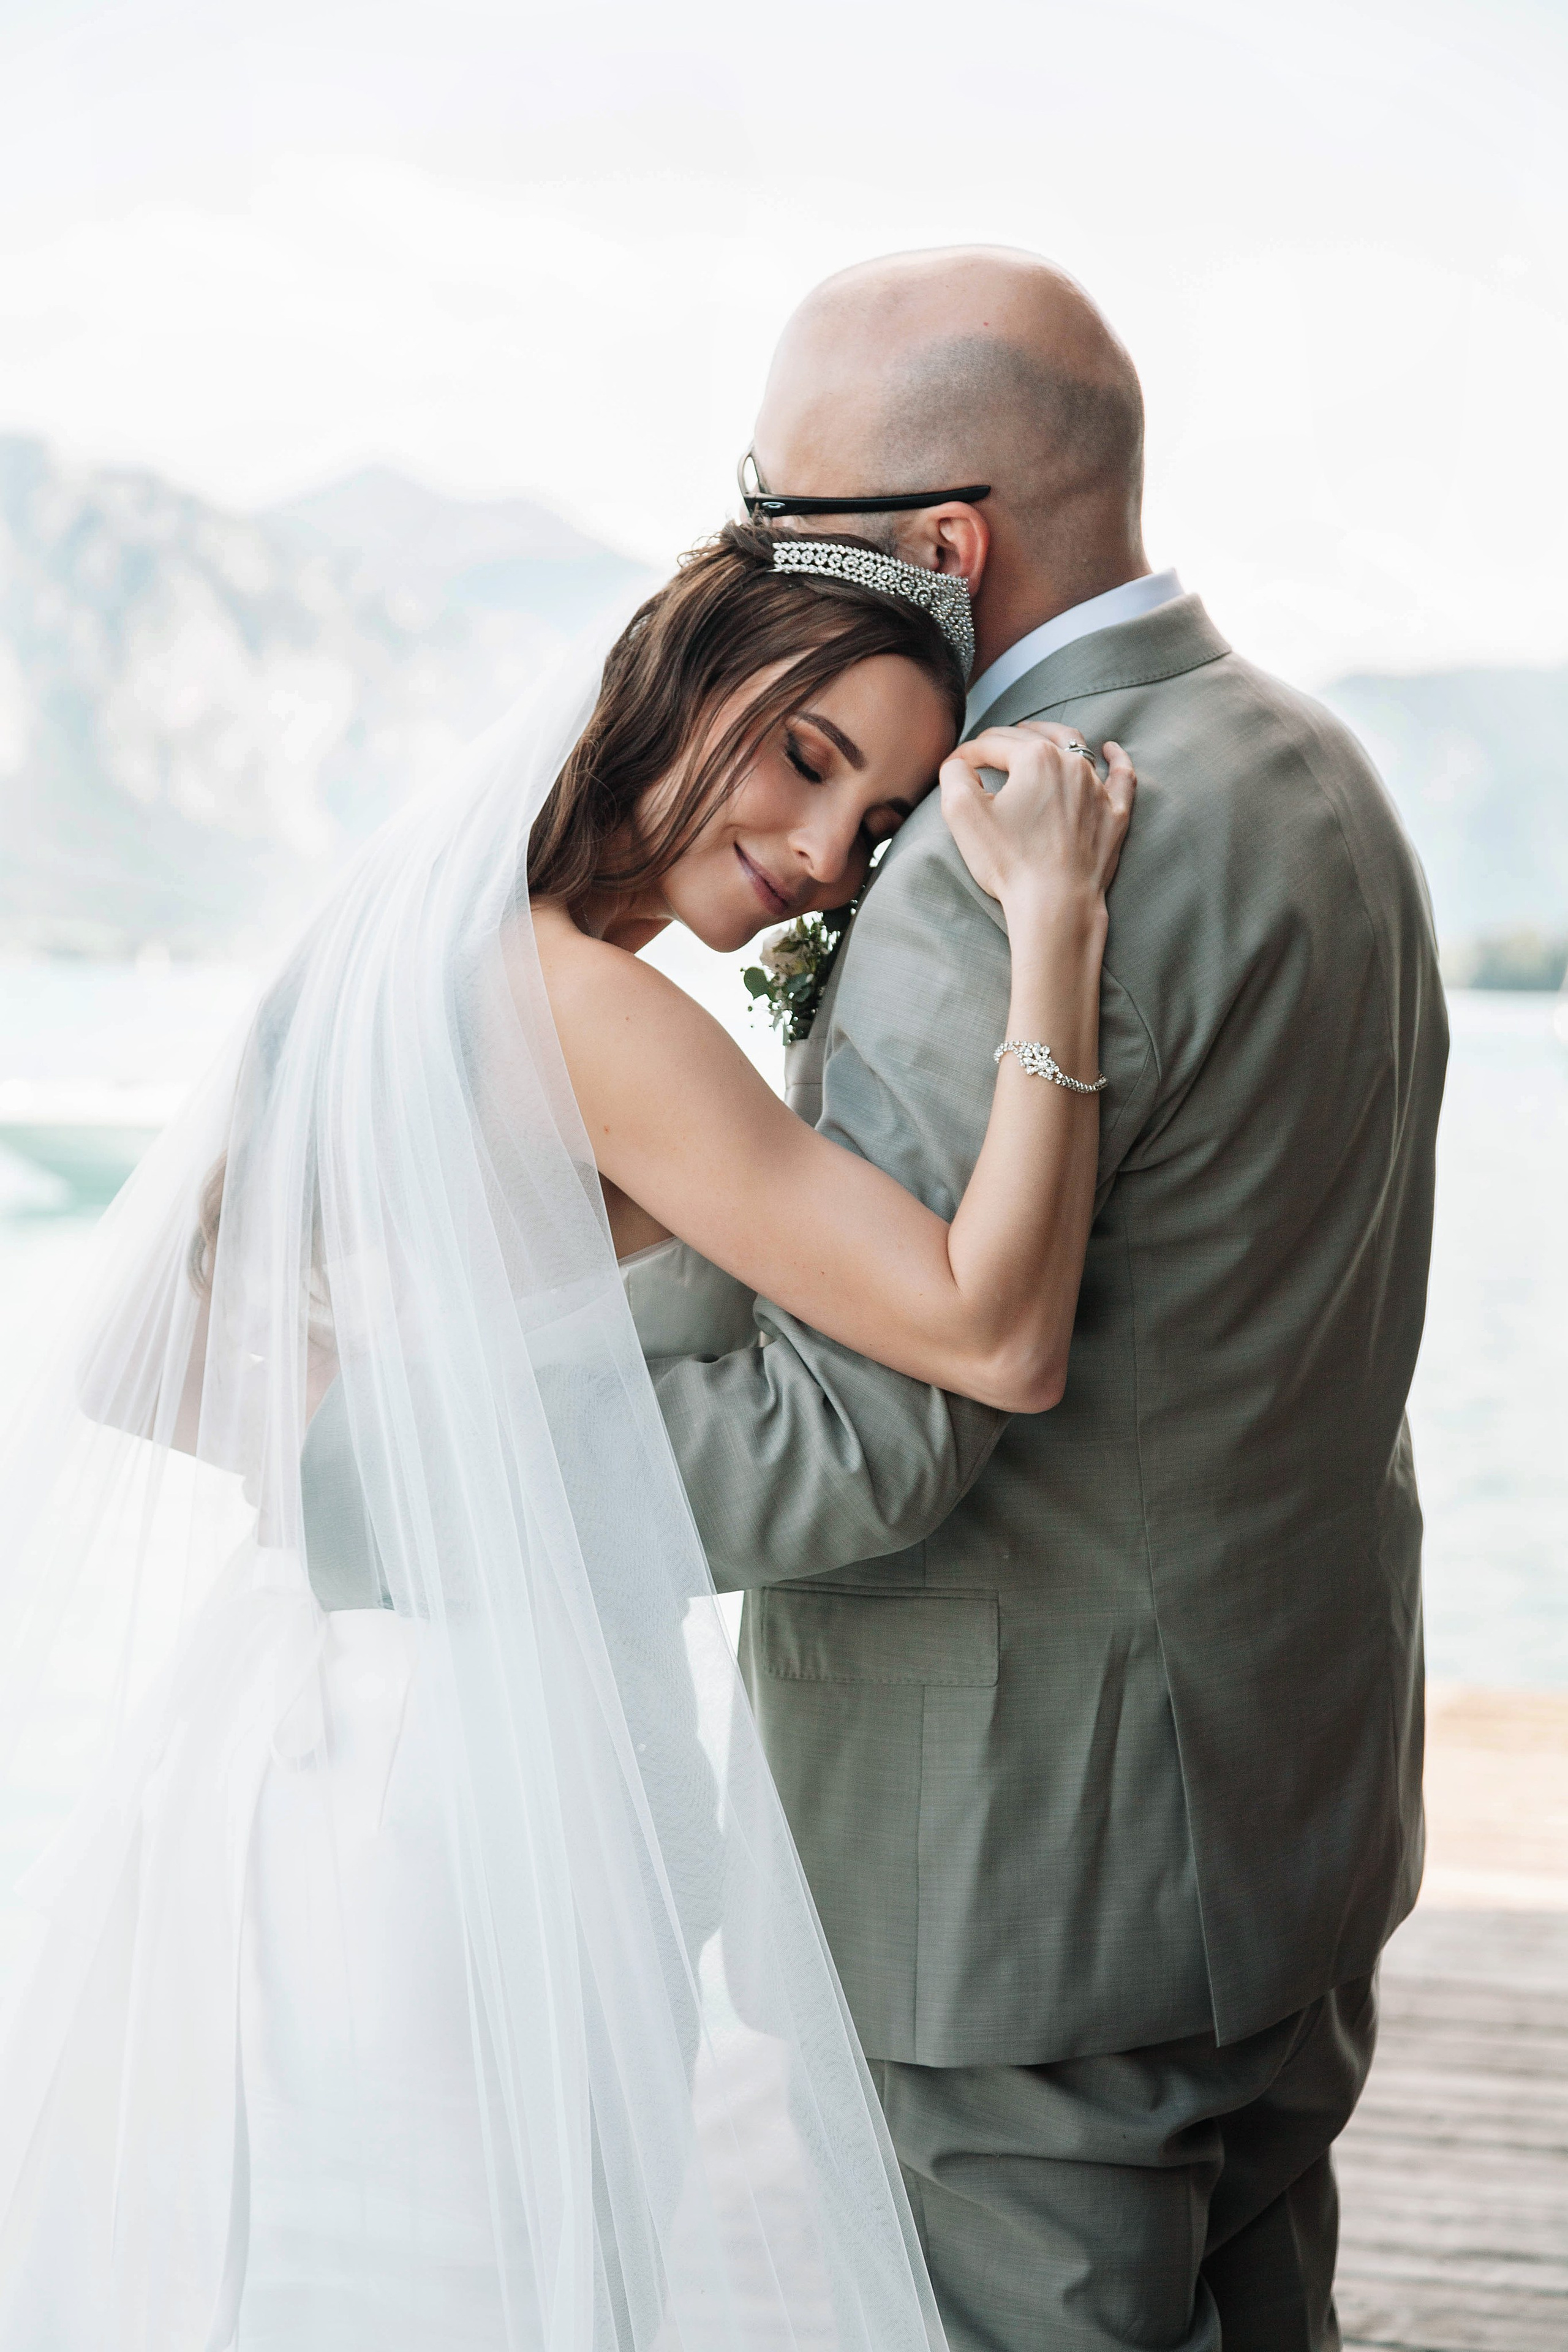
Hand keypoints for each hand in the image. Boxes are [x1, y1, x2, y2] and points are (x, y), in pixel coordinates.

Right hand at [939, 722, 1136, 910]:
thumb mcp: (961, 813)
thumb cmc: (1010, 861)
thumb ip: (954, 774)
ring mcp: (1097, 788)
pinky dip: (1116, 760)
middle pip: (1031, 740)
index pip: (992, 745)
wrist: (1056, 904)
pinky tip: (1111, 749)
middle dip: (1002, 743)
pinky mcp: (1115, 814)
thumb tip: (961, 764)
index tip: (954, 767)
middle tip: (985, 752)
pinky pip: (1122, 777)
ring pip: (1076, 747)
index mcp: (1035, 757)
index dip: (967, 754)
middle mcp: (1071, 764)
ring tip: (1035, 734)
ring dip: (1052, 736)